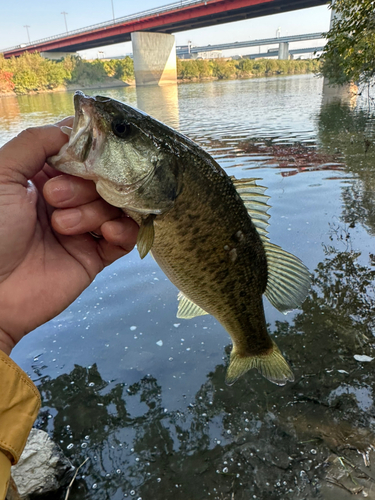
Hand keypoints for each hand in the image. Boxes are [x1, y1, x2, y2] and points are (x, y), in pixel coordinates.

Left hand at [0, 120, 137, 354]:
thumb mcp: (1, 174)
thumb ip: (35, 143)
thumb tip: (71, 131)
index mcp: (43, 177)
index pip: (82, 154)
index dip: (91, 151)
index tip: (94, 153)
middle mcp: (66, 199)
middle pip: (102, 178)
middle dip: (83, 186)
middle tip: (54, 199)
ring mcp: (82, 228)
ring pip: (114, 205)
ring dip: (93, 211)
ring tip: (63, 227)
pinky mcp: (94, 256)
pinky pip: (125, 237)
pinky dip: (122, 231)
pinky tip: (106, 233)